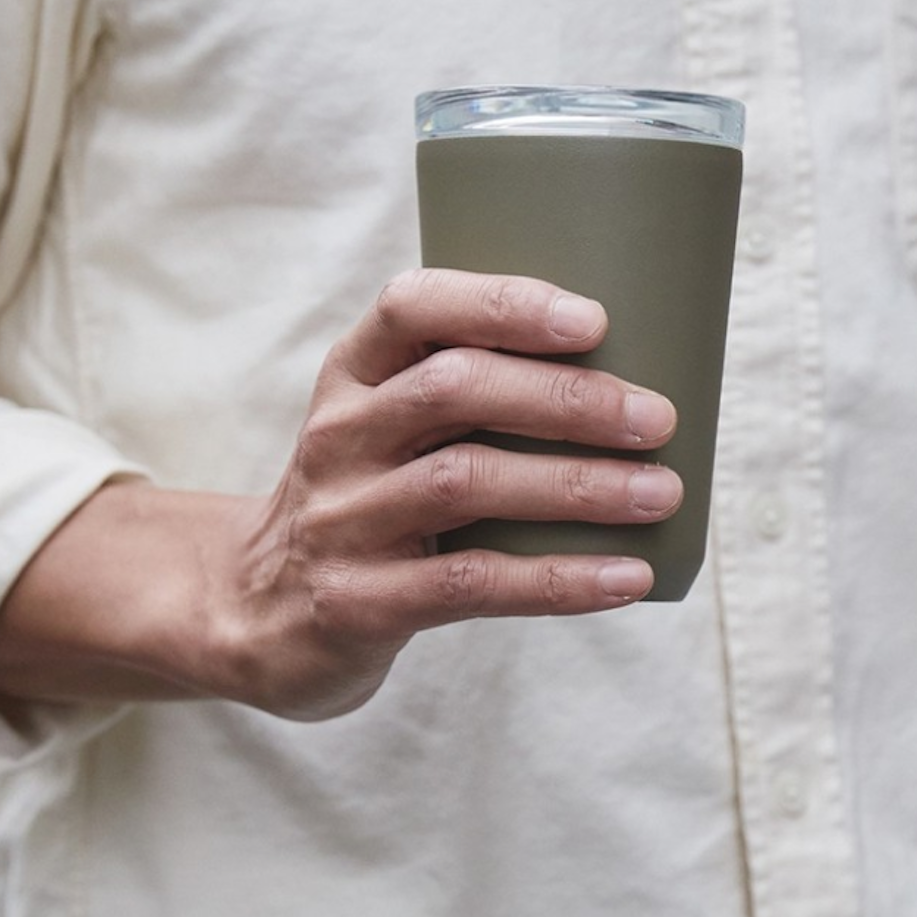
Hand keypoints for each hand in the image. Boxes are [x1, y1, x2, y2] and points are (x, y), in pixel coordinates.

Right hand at [210, 267, 679, 717]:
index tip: (592, 322)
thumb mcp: (385, 430)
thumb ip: (468, 396)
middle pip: (452, 390)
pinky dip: (559, 579)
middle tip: (656, 419)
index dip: (502, 303)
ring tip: (659, 493)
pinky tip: (626, 578)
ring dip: (576, 484)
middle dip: (566, 400)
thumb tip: (630, 385)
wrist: (257, 613)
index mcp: (351, 377)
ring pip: (466, 482)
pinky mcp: (359, 601)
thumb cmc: (366, 503)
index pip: (413, 307)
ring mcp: (342, 520)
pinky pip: (471, 583)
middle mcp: (338, 437)